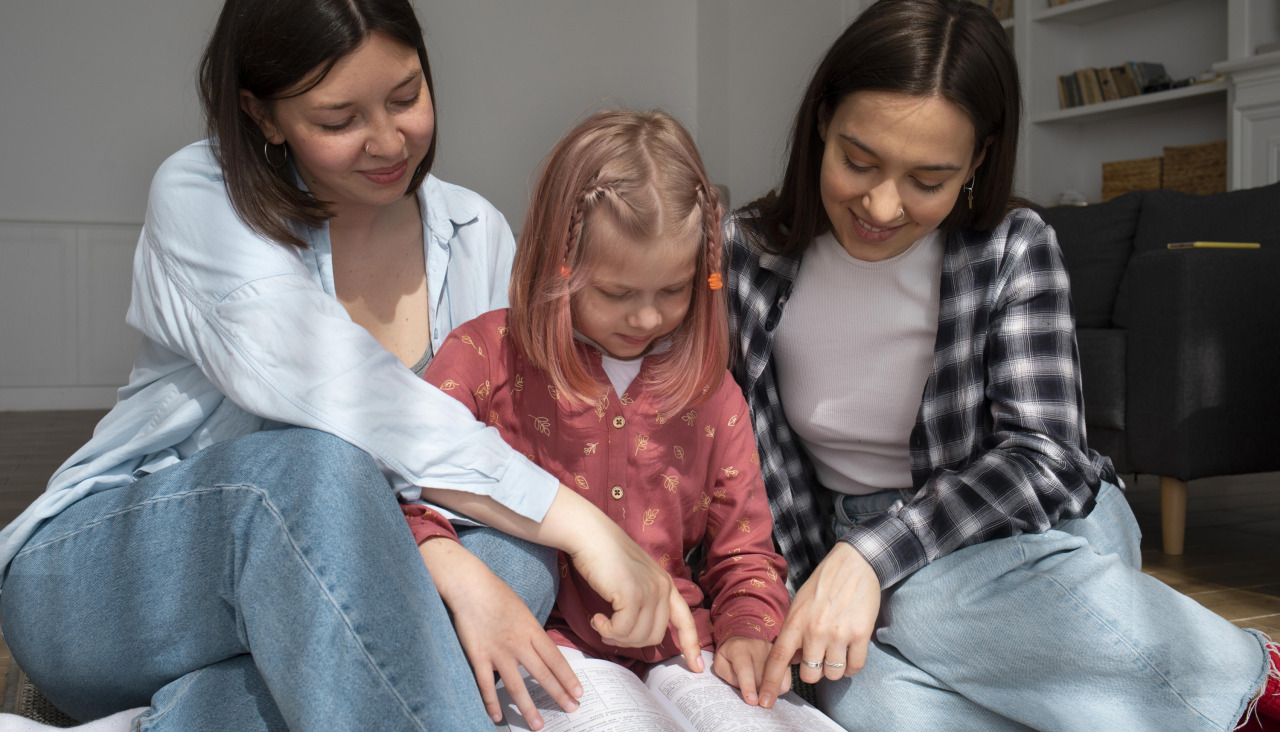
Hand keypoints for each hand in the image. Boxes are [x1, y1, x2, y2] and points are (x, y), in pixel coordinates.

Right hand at [419, 538, 582, 729]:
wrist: (470, 586)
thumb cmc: (497, 594)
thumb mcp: (523, 610)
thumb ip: (532, 632)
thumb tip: (541, 651)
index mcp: (532, 630)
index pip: (555, 659)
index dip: (568, 678)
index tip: (578, 692)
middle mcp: (518, 643)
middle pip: (542, 675)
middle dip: (559, 695)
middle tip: (571, 710)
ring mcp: (497, 652)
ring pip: (516, 686)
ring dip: (529, 708)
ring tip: (539, 725)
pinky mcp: (478, 656)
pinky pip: (486, 685)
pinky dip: (491, 703)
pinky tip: (497, 716)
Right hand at [566, 508, 703, 671]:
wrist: (590, 534)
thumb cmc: (604, 555)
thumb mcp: (632, 578)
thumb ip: (641, 600)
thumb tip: (634, 631)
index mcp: (666, 584)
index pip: (686, 620)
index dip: (691, 645)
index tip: (696, 666)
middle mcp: (662, 587)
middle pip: (655, 636)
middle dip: (630, 641)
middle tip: (610, 633)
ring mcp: (649, 591)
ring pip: (638, 636)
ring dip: (615, 637)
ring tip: (602, 623)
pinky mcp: (631, 594)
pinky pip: (621, 630)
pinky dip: (606, 630)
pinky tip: (597, 618)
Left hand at [713, 636, 780, 705]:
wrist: (743, 641)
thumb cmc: (730, 658)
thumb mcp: (721, 665)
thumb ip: (729, 676)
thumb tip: (746, 688)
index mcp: (739, 648)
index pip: (745, 668)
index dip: (748, 686)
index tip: (752, 702)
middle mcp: (758, 646)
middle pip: (763, 676)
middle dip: (762, 692)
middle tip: (760, 703)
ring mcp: (774, 650)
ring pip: (777, 678)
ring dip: (770, 690)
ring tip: (761, 689)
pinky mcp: (784, 656)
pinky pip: (786, 680)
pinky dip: (779, 688)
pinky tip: (769, 686)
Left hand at [758, 542, 880, 707]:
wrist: (854, 564)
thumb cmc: (824, 584)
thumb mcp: (799, 605)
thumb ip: (792, 632)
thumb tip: (789, 660)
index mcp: (795, 622)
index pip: (778, 659)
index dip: (770, 683)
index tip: (765, 701)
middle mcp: (815, 631)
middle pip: (809, 675)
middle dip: (813, 672)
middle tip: (819, 657)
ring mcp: (838, 634)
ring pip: (832, 675)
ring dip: (835, 669)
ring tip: (837, 652)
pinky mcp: (860, 634)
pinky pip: (854, 667)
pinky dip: (852, 666)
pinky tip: (850, 652)